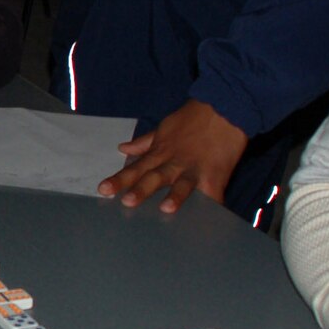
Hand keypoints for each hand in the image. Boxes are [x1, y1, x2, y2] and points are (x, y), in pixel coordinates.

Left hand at [98, 100, 247, 212]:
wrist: (225, 106)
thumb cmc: (193, 118)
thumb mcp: (165, 127)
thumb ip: (144, 142)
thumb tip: (123, 148)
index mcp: (160, 152)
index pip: (136, 168)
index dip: (120, 179)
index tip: (103, 190)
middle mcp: (174, 162)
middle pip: (154, 177)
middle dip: (140, 189)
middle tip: (126, 202)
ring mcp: (195, 169)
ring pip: (182, 184)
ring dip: (176, 196)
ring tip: (166, 208)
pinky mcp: (215, 174)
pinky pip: (213, 194)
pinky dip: (212, 208)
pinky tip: (209, 222)